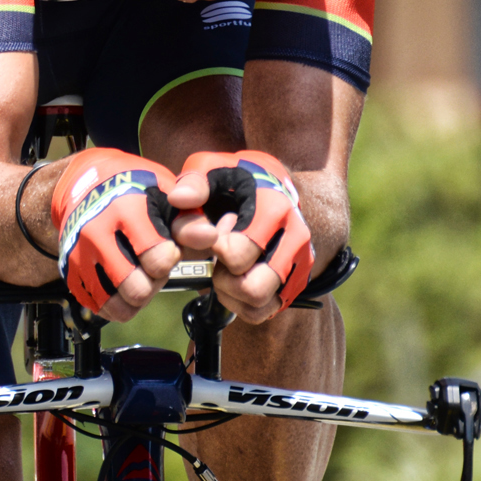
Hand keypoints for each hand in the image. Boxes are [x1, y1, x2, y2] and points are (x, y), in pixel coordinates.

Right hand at [51, 146, 177, 321]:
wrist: (82, 183)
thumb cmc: (131, 186)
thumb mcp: (165, 191)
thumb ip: (189, 217)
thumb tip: (209, 237)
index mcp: (125, 208)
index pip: (158, 259)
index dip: (170, 258)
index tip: (167, 247)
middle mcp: (96, 232)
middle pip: (137, 289)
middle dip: (152, 281)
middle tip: (151, 263)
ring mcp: (78, 253)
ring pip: (116, 304)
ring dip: (135, 296)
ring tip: (138, 274)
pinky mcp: (68, 270)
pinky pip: (98, 307)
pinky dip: (115, 302)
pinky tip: (120, 281)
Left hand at [165, 150, 311, 323]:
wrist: (275, 184)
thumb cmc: (238, 177)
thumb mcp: (211, 168)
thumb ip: (194, 184)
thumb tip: (179, 200)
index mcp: (274, 208)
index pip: (237, 254)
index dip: (215, 248)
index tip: (217, 230)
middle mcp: (296, 237)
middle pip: (252, 288)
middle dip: (224, 277)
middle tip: (220, 255)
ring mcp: (301, 261)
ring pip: (260, 305)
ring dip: (233, 293)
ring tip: (228, 269)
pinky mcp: (299, 280)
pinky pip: (264, 312)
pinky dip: (242, 304)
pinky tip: (235, 279)